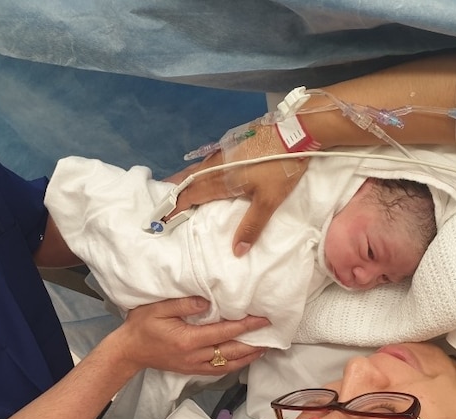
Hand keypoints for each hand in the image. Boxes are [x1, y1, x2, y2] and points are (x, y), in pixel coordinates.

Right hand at [114, 296, 269, 374]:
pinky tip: (243, 358)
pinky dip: (234, 365)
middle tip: (271, 334)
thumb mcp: (158, 308)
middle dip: (253, 343)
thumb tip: (208, 301)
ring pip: (228, 365)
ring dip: (248, 357)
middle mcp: (194, 356)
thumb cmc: (141, 326)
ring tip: (264, 348)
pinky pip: (218, 370)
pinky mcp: (191, 370)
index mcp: (188, 339)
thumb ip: (184, 303)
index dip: (246, 326)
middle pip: (231, 352)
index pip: (224, 332)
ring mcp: (193, 365)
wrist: (129, 351)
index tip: (262, 319)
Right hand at [163, 128, 308, 256]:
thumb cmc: (280, 167)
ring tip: (174, 187)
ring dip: (183, 180)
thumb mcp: (269, 201)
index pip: (190, 196)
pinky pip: (206, 161)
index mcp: (220, 181)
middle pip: (188, 180)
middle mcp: (216, 166)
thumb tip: (237, 252)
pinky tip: (201, 172)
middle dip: (173, 192)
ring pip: (196, 168)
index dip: (176, 208)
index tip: (162, 218)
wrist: (294, 131)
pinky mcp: (232, 144)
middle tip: (160, 203)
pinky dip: (197, 170)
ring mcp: (223, 153)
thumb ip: (251, 226)